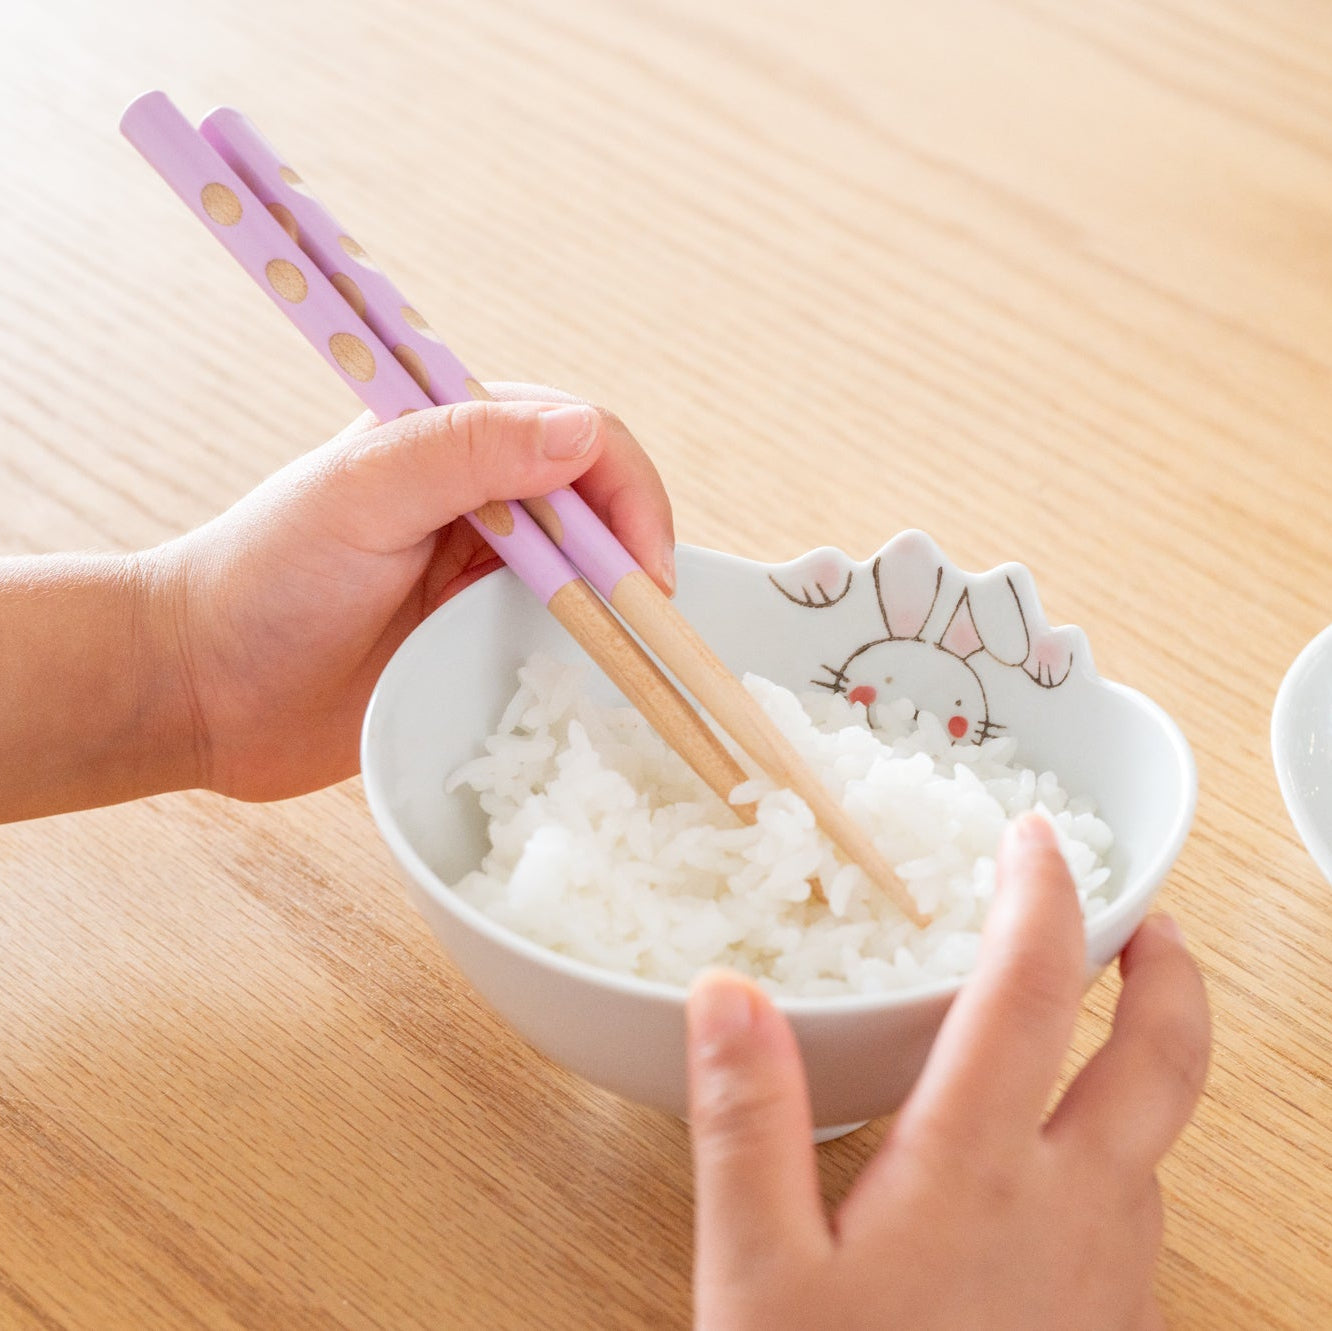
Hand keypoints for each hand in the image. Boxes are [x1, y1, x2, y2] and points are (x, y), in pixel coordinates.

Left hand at [150, 383, 674, 800]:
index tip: (642, 567)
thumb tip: (585, 431)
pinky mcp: (479, 630)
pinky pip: (559, 625)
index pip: (581, 434)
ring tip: (633, 643)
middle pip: (599, 499)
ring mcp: (483, 565)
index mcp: (453, 435)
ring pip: (589, 563)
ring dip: (618, 596)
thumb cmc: (265, 580)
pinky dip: (589, 639)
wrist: (203, 691)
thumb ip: (465, 451)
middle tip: (649, 616)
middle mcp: (480, 492)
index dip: (626, 493)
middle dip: (636, 546)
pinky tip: (596, 662)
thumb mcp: (360, 497)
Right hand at [686, 814, 1209, 1330]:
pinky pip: (1139, 1214)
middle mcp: (1076, 1213)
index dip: (1043, 896)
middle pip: (1165, 1058)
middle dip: (1165, 970)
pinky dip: (1121, 1149)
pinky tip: (1060, 1169)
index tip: (1037, 838)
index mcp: (980, 1171)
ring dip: (1146, 1060)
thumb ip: (745, 1122)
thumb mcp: (757, 1277)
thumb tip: (729, 994)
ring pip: (1159, 1137)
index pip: (1034, 990)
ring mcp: (1112, 1281)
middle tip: (1143, 918)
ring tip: (1090, 1028)